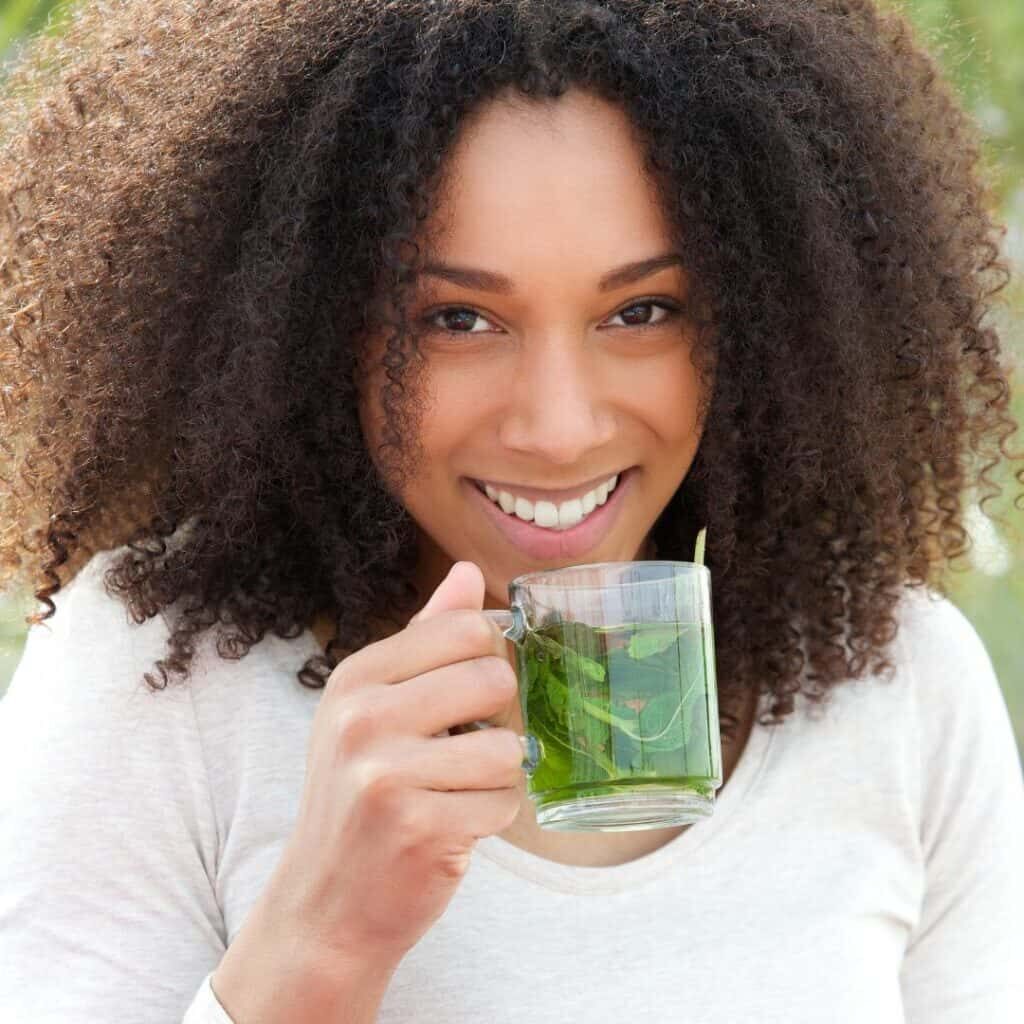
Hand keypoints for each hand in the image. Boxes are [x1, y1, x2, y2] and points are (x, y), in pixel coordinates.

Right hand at [271, 561, 523, 964]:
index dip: (485, 661)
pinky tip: (449, 827)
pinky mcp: (418, 829)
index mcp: (356, 677)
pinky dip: (490, 819)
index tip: (463, 696)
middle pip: (495, 678)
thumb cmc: (358, 797)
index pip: (466, 628)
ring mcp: (387, 775)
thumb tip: (465, 572)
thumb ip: (424, 639)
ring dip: (494, 777)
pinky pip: (504, 803)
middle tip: (456, 751)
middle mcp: (363, 718)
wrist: (325, 904)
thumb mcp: (372, 707)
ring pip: (508, 748)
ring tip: (448, 793)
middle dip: (494, 720)